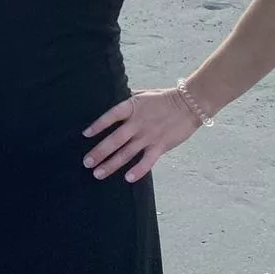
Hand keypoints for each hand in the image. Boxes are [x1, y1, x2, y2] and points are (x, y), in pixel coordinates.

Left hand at [82, 87, 199, 182]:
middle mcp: (137, 123)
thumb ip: (127, 100)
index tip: (85, 134)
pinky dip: (138, 170)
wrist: (190, 104)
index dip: (97, 125)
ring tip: (97, 173)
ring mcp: (148, 136)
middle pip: (114, 140)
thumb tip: (112, 98)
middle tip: (86, 163)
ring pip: (126, 153)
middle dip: (99, 152)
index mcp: (131, 108)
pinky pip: (147, 161)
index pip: (110, 116)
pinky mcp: (160, 146)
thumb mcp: (142, 95)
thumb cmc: (164, 98)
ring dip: (111, 165)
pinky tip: (128, 178)